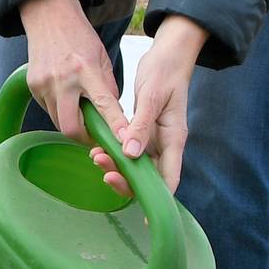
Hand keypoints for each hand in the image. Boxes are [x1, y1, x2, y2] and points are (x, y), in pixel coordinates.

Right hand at [17, 0, 130, 190]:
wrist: (48, 17)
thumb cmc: (79, 36)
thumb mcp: (102, 57)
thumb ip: (108, 87)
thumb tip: (113, 116)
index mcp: (86, 69)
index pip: (104, 105)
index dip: (115, 126)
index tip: (125, 143)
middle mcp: (63, 79)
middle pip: (71, 127)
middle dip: (84, 138)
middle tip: (94, 134)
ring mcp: (44, 84)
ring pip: (58, 122)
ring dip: (72, 122)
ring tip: (79, 108)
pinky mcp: (32, 86)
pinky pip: (48, 109)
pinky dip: (59, 109)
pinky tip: (64, 94)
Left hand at [93, 14, 201, 195]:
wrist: (167, 55)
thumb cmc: (164, 73)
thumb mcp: (152, 97)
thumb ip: (142, 126)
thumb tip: (131, 155)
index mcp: (174, 138)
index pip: (169, 178)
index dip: (157, 199)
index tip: (143, 214)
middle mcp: (165, 143)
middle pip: (149, 176)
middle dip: (126, 179)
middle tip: (103, 169)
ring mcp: (154, 138)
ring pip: (136, 164)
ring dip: (116, 165)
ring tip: (95, 155)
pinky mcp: (144, 131)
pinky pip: (129, 150)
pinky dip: (115, 152)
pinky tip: (98, 148)